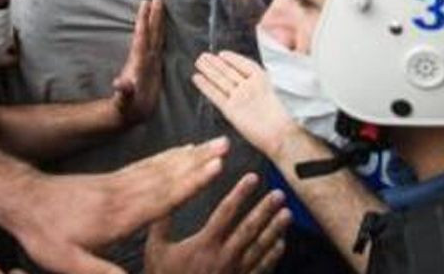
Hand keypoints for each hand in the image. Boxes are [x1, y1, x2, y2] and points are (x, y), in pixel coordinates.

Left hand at [4, 137, 229, 273]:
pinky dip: (170, 156)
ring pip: (161, 166)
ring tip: (214, 143)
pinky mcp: (114, 179)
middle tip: (227, 145)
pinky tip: (182, 151)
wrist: (23, 199)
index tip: (215, 167)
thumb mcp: (67, 261)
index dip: (190, 183)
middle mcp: (124, 192)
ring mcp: (119, 182)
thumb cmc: (44, 232)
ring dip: (190, 154)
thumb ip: (101, 273)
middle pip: (168, 175)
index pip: (162, 197)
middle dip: (200, 160)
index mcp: (118, 214)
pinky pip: (148, 165)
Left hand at [112, 0, 165, 125]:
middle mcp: (144, 59)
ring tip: (157, 3)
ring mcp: (148, 61)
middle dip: (153, 14)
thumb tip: (120, 85)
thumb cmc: (126, 108)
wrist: (127, 114)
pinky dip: (161, 33)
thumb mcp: (124, 101)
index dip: (144, 21)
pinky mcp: (153, 67)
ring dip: (156, 20)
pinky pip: (159, 44)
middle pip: (150, 32)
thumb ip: (123, 93)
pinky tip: (164, 26)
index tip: (146, 3)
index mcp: (139, 62)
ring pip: (154, 36)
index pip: (142, 38)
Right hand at [145, 173, 288, 273]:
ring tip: (287, 214)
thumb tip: (166, 197)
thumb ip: (162, 223)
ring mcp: (235, 272)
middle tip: (279, 194)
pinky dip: (273, 256)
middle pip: (250, 228)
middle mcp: (224, 257)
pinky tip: (281, 244)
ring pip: (260, 248)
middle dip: (265, 209)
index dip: (240, 193)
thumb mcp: (156, 250)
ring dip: (275, 230)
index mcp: (205, 244)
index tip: (252, 179)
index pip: (226, 212)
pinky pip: (262, 269)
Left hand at [194, 52, 295, 159]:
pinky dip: (204, 85)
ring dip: (208, 69)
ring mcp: (239, 95)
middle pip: (228, 70)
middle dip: (215, 62)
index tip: (222, 54)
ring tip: (199, 62)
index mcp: (261, 79)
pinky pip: (214, 94)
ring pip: (220, 78)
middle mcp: (249, 84)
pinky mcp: (230, 108)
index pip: (243, 63)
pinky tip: (197, 78)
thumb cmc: (280, 121)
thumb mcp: (271, 95)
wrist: (280, 134)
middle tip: (204, 56)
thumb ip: (257, 88)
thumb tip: (244, 83)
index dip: (231, 58)